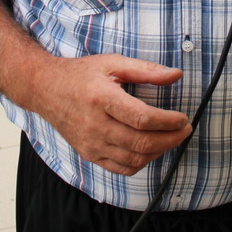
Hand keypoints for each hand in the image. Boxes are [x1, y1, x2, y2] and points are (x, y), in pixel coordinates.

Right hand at [40, 54, 191, 175]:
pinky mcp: (89, 154)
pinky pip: (121, 168)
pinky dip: (141, 162)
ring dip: (159, 151)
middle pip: (141, 142)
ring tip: (171, 138)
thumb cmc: (82, 74)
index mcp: (102, 98)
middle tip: (185, 130)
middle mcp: (95, 124)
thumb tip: (176, 75)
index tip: (183, 119)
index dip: (168, 122)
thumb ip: (146, 70)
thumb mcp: (113, 63)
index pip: (142, 118)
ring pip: (134, 158)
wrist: (46, 89)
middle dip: (170, 139)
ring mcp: (91, 143)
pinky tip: (151, 149)